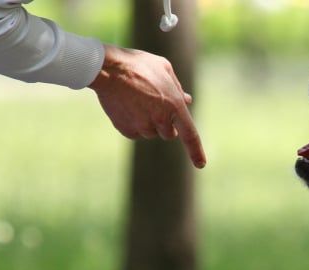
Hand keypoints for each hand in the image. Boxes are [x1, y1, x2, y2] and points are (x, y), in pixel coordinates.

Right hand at [88, 44, 205, 168]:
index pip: (190, 135)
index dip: (196, 152)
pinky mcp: (127, 130)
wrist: (107, 69)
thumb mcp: (164, 68)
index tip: (201, 164)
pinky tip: (127, 105)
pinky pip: (136, 133)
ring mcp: (142, 127)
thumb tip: (187, 101)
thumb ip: (177, 87)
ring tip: (137, 100)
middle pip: (169, 134)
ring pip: (151, 133)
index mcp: (174, 106)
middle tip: (154, 105)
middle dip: (166, 124)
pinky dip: (134, 123)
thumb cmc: (137, 65)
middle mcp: (160, 120)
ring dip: (148, 122)